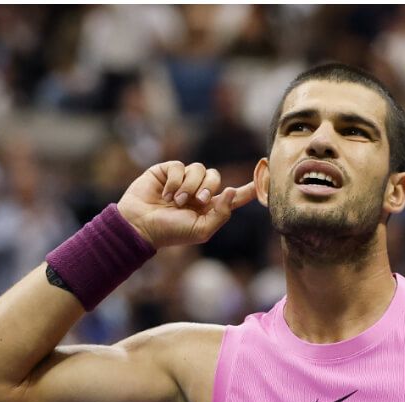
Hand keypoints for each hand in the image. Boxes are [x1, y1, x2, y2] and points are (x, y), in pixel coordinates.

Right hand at [116, 161, 256, 248]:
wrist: (140, 225)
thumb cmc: (170, 232)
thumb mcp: (201, 230)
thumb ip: (221, 214)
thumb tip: (232, 190)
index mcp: (210, 207)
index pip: (235, 195)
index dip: (249, 186)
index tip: (264, 172)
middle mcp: (198, 191)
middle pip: (216, 177)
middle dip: (208, 187)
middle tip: (197, 200)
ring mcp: (183, 179)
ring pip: (199, 169)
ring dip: (189, 186)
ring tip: (175, 201)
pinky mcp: (168, 171)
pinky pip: (180, 166)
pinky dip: (174, 181)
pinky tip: (164, 194)